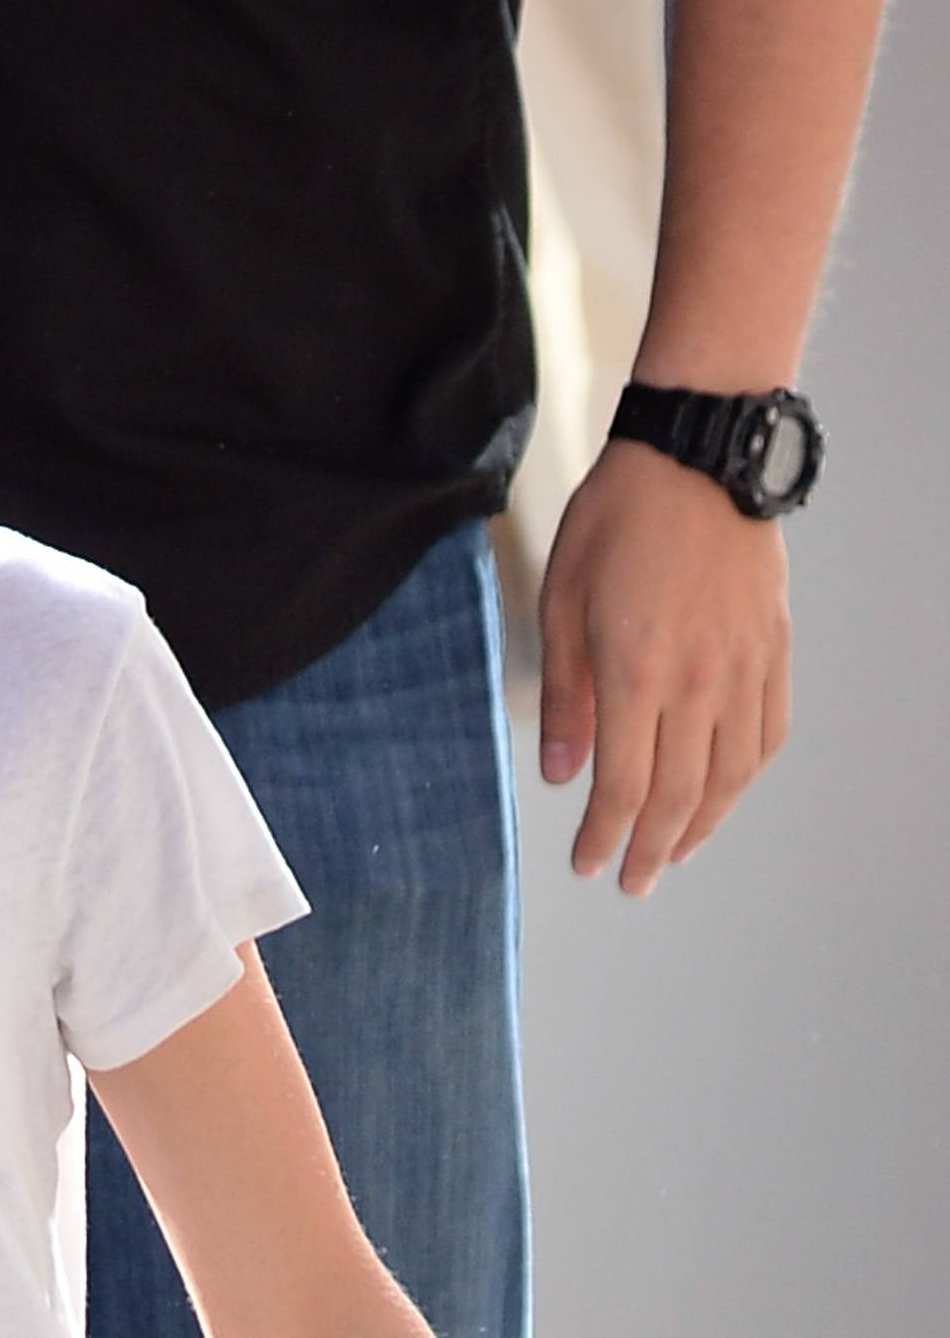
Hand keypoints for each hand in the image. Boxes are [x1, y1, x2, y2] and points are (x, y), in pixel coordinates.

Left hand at [535, 440, 790, 895]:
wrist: (699, 457)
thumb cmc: (618, 520)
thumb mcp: (563, 602)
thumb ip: (565, 695)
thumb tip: (562, 773)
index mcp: (636, 672)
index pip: (624, 787)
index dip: (604, 838)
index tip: (587, 865)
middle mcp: (698, 681)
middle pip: (680, 796)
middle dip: (650, 850)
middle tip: (631, 881)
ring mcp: (744, 667)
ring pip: (731, 776)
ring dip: (702, 826)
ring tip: (673, 853)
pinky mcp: (774, 648)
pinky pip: (768, 733)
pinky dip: (745, 777)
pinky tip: (723, 793)